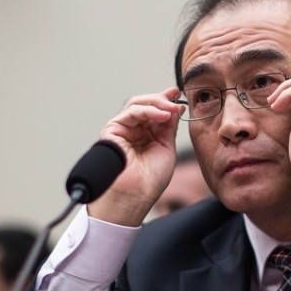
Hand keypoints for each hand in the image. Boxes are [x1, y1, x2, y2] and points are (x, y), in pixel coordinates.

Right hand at [88, 86, 181, 225]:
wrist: (135, 197)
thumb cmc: (149, 180)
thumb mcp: (166, 148)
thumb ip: (169, 127)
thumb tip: (175, 108)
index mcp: (146, 135)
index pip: (155, 111)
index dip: (166, 101)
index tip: (178, 94)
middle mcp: (133, 130)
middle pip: (145, 104)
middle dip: (162, 98)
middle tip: (176, 97)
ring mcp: (122, 129)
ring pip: (137, 105)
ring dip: (157, 103)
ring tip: (171, 109)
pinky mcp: (112, 130)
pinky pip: (131, 113)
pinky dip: (148, 110)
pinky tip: (162, 115)